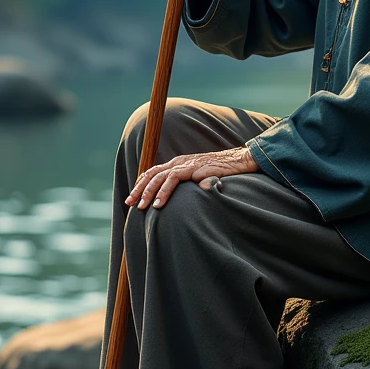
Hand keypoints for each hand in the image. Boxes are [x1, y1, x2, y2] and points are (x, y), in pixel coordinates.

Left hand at [126, 146, 259, 207]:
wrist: (240, 161)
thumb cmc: (223, 172)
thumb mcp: (201, 178)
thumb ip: (189, 185)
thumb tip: (179, 199)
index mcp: (179, 163)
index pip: (154, 172)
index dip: (142, 184)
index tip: (134, 198)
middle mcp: (179, 162)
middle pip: (152, 174)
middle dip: (139, 189)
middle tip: (129, 203)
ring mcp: (185, 164)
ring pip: (159, 176)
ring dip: (148, 192)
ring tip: (142, 207)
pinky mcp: (193, 168)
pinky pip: (173, 179)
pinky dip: (164, 191)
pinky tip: (159, 204)